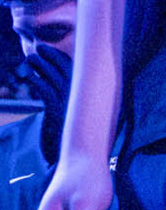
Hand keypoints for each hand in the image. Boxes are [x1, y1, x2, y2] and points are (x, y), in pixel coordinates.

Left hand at [24, 46, 72, 164]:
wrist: (78, 160)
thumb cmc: (76, 139)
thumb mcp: (78, 116)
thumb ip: (75, 101)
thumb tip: (69, 88)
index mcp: (92, 94)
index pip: (79, 70)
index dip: (63, 58)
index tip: (52, 51)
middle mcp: (83, 95)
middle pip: (66, 68)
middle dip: (51, 56)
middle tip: (38, 48)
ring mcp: (71, 102)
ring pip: (54, 76)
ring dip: (41, 65)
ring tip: (30, 59)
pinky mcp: (58, 111)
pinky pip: (45, 89)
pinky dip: (37, 79)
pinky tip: (30, 75)